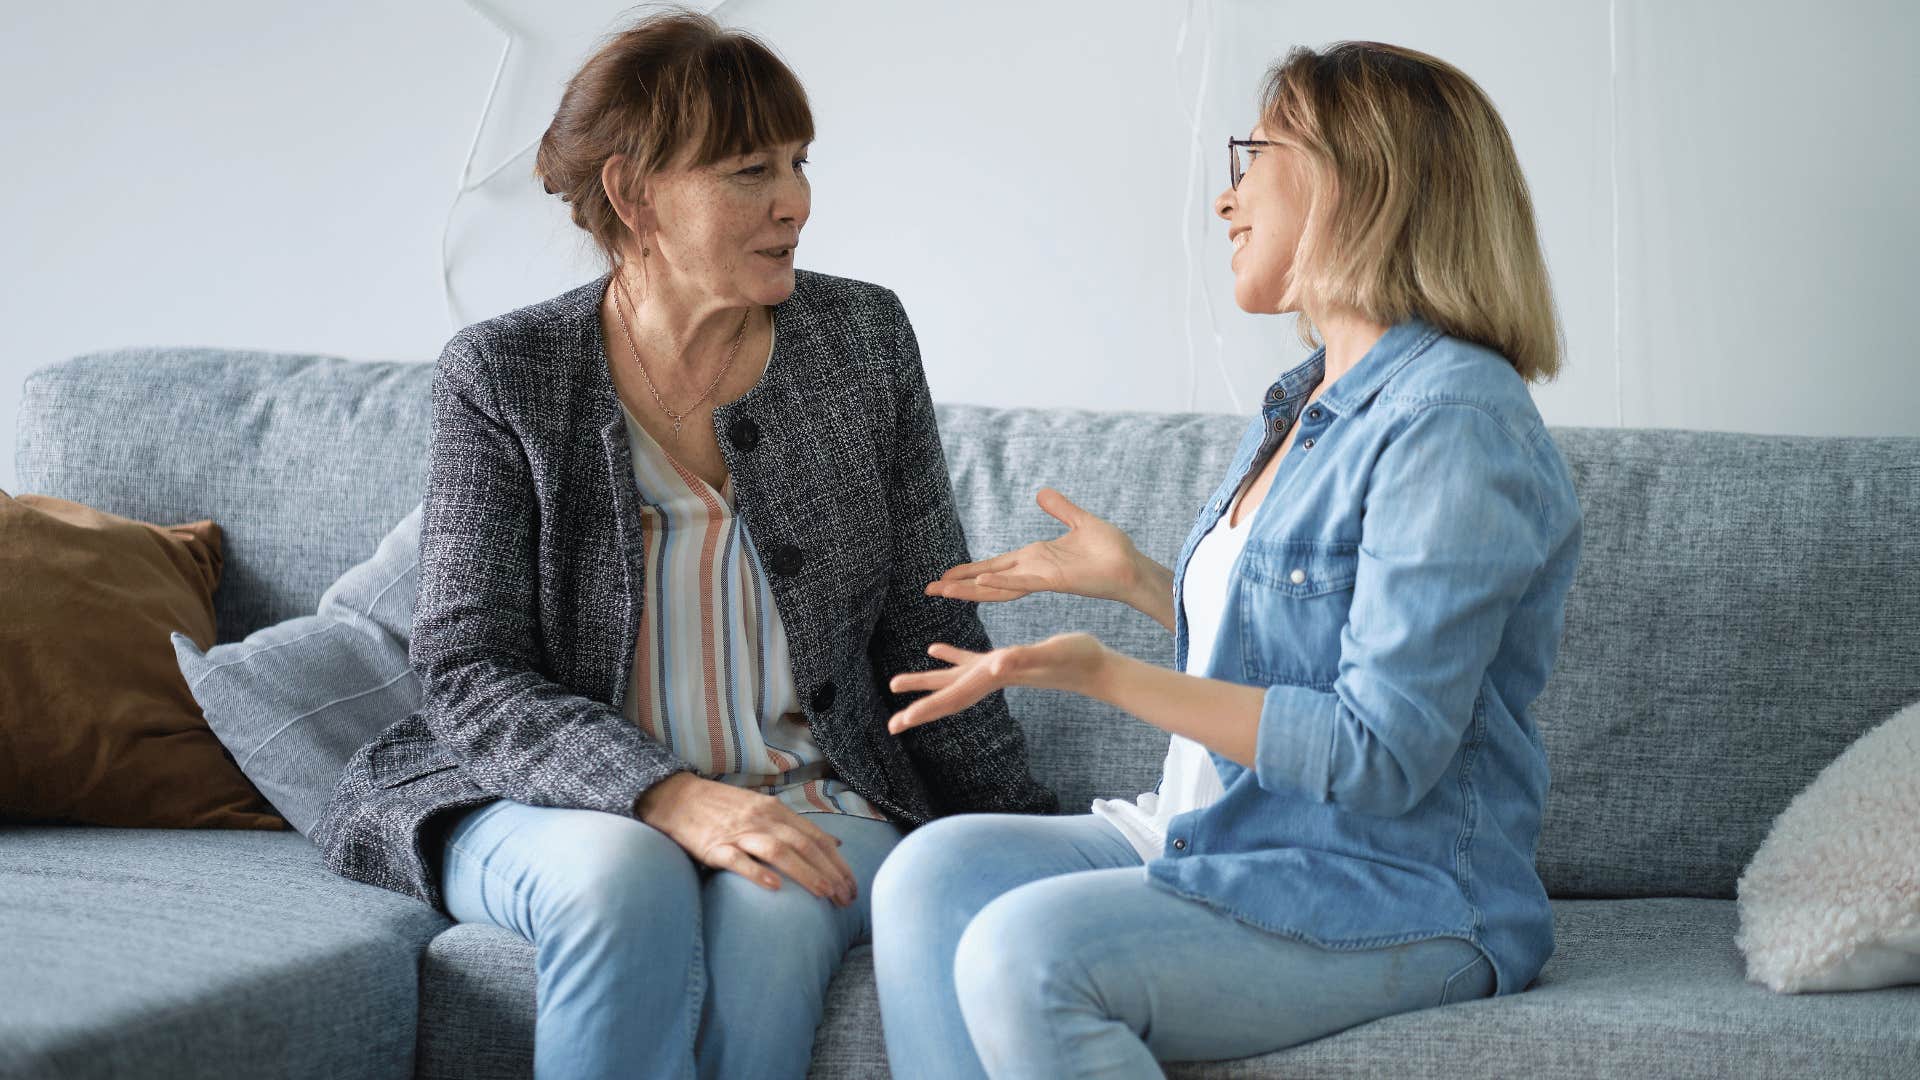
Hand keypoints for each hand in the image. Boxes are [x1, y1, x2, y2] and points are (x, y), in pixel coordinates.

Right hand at [636, 773, 857, 905]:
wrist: (677, 797)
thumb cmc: (722, 807)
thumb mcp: (763, 808)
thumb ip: (796, 826)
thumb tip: (834, 843)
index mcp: (775, 811)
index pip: (815, 838)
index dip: (837, 862)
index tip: (852, 884)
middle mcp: (762, 820)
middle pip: (803, 846)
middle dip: (829, 872)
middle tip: (845, 897)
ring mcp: (738, 832)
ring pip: (778, 852)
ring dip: (804, 873)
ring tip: (824, 894)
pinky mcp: (715, 847)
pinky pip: (738, 860)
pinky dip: (757, 873)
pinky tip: (774, 888)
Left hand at [886, 633, 1112, 732]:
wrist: (1095, 666)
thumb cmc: (1077, 658)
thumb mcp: (1049, 653)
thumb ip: (1024, 658)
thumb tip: (996, 664)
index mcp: (994, 678)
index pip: (953, 698)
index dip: (926, 709)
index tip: (900, 723)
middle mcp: (990, 678)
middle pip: (948, 697)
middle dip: (919, 708)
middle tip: (891, 724)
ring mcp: (996, 670)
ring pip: (953, 679)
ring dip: (926, 682)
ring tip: (896, 683)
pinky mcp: (1004, 660)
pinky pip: (969, 660)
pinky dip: (950, 656)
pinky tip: (935, 649)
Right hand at [928, 488, 1146, 605]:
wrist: (1133, 566)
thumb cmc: (1112, 550)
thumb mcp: (1080, 522)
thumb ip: (1060, 508)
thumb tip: (1042, 493)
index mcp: (1036, 559)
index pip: (995, 566)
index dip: (969, 571)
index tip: (945, 577)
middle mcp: (1033, 571)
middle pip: (988, 579)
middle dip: (959, 585)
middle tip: (929, 589)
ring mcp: (1042, 577)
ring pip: (999, 585)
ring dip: (971, 587)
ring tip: (944, 590)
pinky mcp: (1055, 580)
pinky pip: (1024, 581)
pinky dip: (1003, 582)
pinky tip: (982, 581)